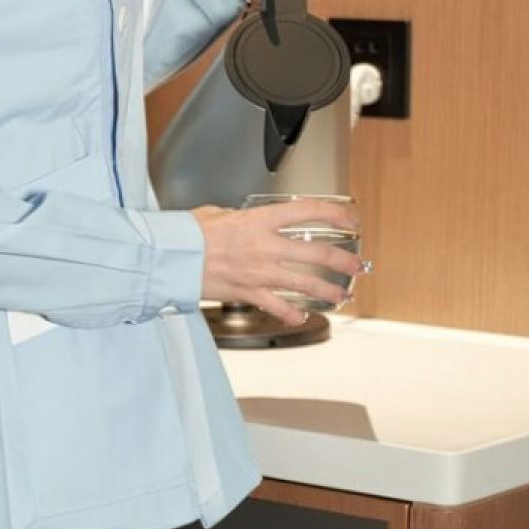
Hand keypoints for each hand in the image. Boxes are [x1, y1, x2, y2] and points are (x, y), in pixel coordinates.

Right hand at [190, 196, 363, 324]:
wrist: (171, 257)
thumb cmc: (189, 234)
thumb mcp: (217, 214)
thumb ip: (240, 217)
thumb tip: (247, 220)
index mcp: (260, 220)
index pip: (309, 211)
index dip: (336, 215)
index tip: (349, 220)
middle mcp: (266, 246)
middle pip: (318, 253)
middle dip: (344, 261)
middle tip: (356, 265)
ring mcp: (260, 272)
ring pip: (307, 284)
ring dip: (330, 290)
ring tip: (342, 294)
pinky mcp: (249, 293)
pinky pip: (279, 307)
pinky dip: (293, 314)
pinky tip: (302, 316)